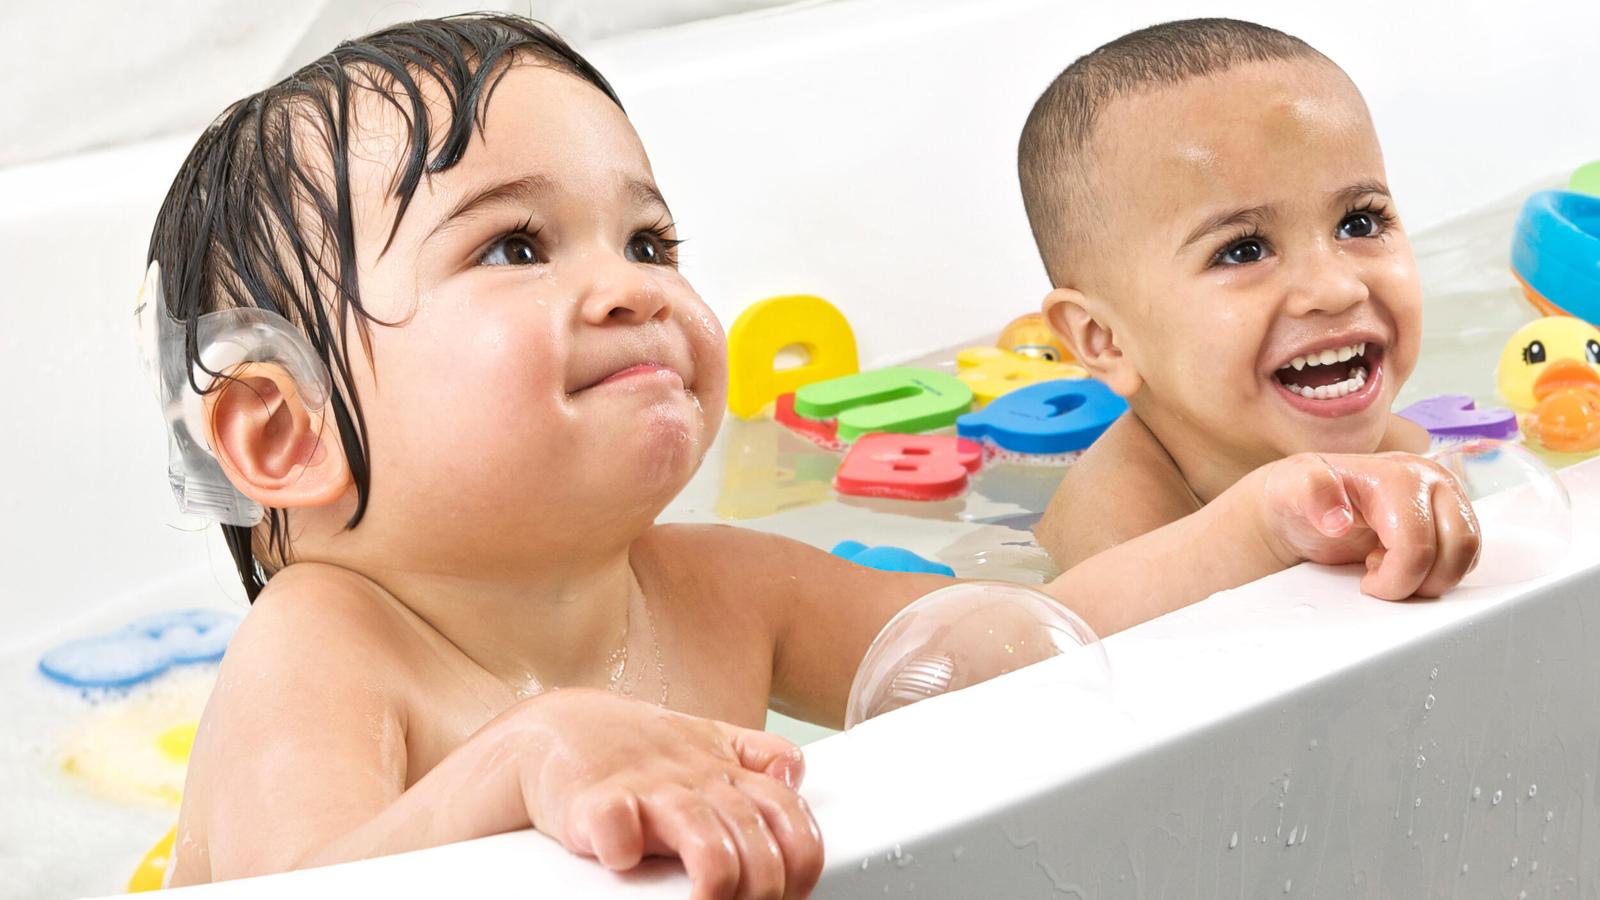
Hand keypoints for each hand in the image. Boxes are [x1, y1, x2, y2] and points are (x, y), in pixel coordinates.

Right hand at [511, 690, 821, 899]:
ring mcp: (646, 788)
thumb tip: (794, 777)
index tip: (792, 894)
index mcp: (728, 774)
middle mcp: (695, 781)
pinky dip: (622, 843)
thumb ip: (756, 757)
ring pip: (701, 832)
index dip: (801, 862)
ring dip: (715, 876)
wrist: (554, 728)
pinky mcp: (594, 798)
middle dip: (762, 886)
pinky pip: (614, 819)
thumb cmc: (635, 749)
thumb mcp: (707, 742)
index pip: (789, 816)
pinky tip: (623, 858)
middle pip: (752, 837)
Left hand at [1253, 451, 1480, 598]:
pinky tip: (1400, 562)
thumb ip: (1311, 493)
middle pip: (1458, 549)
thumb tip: (1339, 520)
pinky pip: (1465, 557)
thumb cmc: (1297, 494)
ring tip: (1388, 565)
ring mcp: (1448, 499)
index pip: (1418, 546)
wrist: (1300, 504)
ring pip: (1468, 556)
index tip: (1367, 583)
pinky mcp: (1453, 518)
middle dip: (1421, 580)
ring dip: (1431, 576)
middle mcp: (1434, 482)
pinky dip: (1437, 571)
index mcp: (1400, 476)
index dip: (1396, 578)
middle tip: (1381, 579)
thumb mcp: (1289, 486)